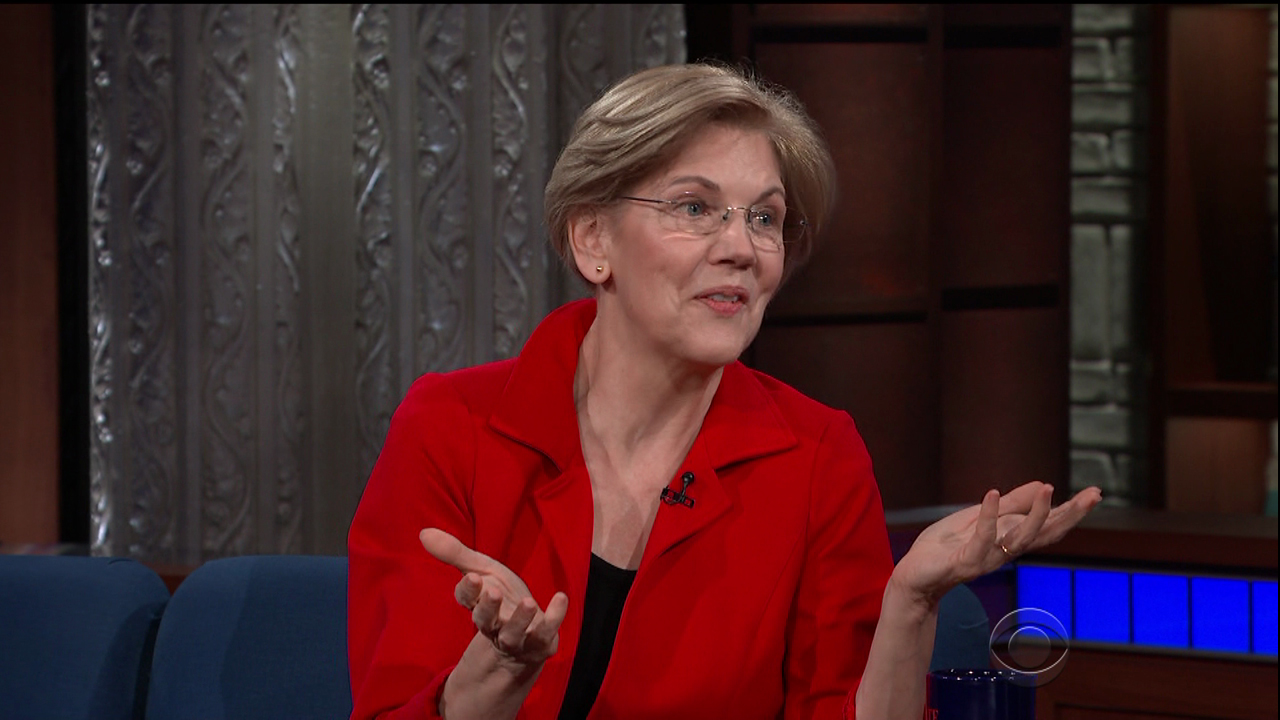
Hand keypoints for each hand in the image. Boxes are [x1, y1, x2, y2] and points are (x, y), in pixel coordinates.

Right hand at [419, 528, 569, 667]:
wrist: (525, 639)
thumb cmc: (501, 599)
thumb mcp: (481, 572)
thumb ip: (455, 554)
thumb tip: (423, 532)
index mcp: (478, 605)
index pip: (467, 600)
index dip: (469, 591)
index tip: (473, 578)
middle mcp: (494, 625)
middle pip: (485, 621)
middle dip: (488, 608)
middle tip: (492, 591)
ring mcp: (517, 638)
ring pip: (513, 634)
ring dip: (519, 619)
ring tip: (527, 602)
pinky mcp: (540, 644)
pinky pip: (545, 634)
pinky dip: (554, 618)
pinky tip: (560, 598)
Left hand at [891, 482, 1101, 605]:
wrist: (915, 575)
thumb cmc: (947, 547)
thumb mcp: (980, 518)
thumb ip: (1010, 506)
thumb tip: (1041, 485)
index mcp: (1010, 540)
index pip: (1048, 526)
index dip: (1072, 511)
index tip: (1096, 494)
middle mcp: (1005, 551)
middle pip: (1045, 534)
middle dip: (1069, 515)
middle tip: (1093, 496)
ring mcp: (987, 558)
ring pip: (1019, 539)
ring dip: (1034, 514)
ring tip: (1046, 488)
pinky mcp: (964, 562)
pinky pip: (981, 539)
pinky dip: (988, 517)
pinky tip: (993, 494)